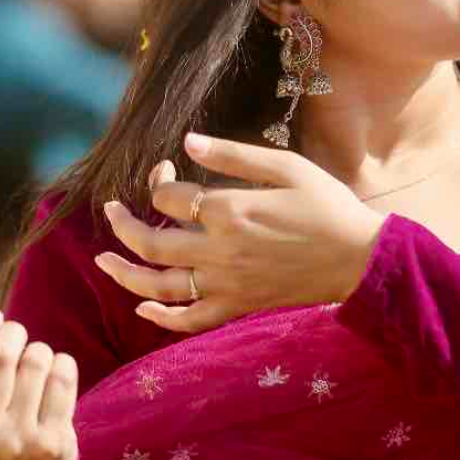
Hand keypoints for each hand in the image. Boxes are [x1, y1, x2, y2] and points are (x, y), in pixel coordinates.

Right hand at [0, 309, 77, 459]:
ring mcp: (16, 440)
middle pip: (1, 352)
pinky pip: (63, 375)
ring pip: (36, 358)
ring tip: (32, 367)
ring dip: (38, 352)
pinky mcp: (51, 442)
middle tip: (15, 339)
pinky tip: (52, 382)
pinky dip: (62, 365)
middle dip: (13, 332)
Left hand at [95, 132, 386, 333]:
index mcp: (228, 210)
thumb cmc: (325, 205)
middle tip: (111, 209)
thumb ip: (232, 155)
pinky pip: (190, 320)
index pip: (170, 197)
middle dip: (123, 223)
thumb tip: (187, 140)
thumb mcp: (284, 166)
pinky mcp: (237, 306)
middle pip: (151, 241)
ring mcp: (225, 284)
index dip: (159, 179)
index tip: (167, 167)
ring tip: (102, 261)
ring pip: (159, 285)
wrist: (358, 257)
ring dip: (125, 273)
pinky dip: (163, 317)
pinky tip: (145, 309)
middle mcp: (218, 250)